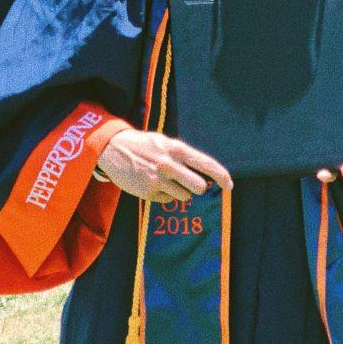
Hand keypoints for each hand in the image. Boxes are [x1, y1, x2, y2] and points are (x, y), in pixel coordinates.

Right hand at [98, 128, 232, 201]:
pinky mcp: (147, 192)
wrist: (113, 148)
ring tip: (165, 179)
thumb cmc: (145, 145)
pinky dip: (163, 195)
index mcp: (177, 149)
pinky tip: (152, 183)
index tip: (229, 186)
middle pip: (198, 186)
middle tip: (191, 184)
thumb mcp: (165, 143)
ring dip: (179, 191)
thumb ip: (183, 157)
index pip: (206, 164)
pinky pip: (166, 200)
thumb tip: (205, 176)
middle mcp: (169, 164)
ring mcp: (158, 179)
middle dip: (198, 187)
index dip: (221, 176)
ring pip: (183, 196)